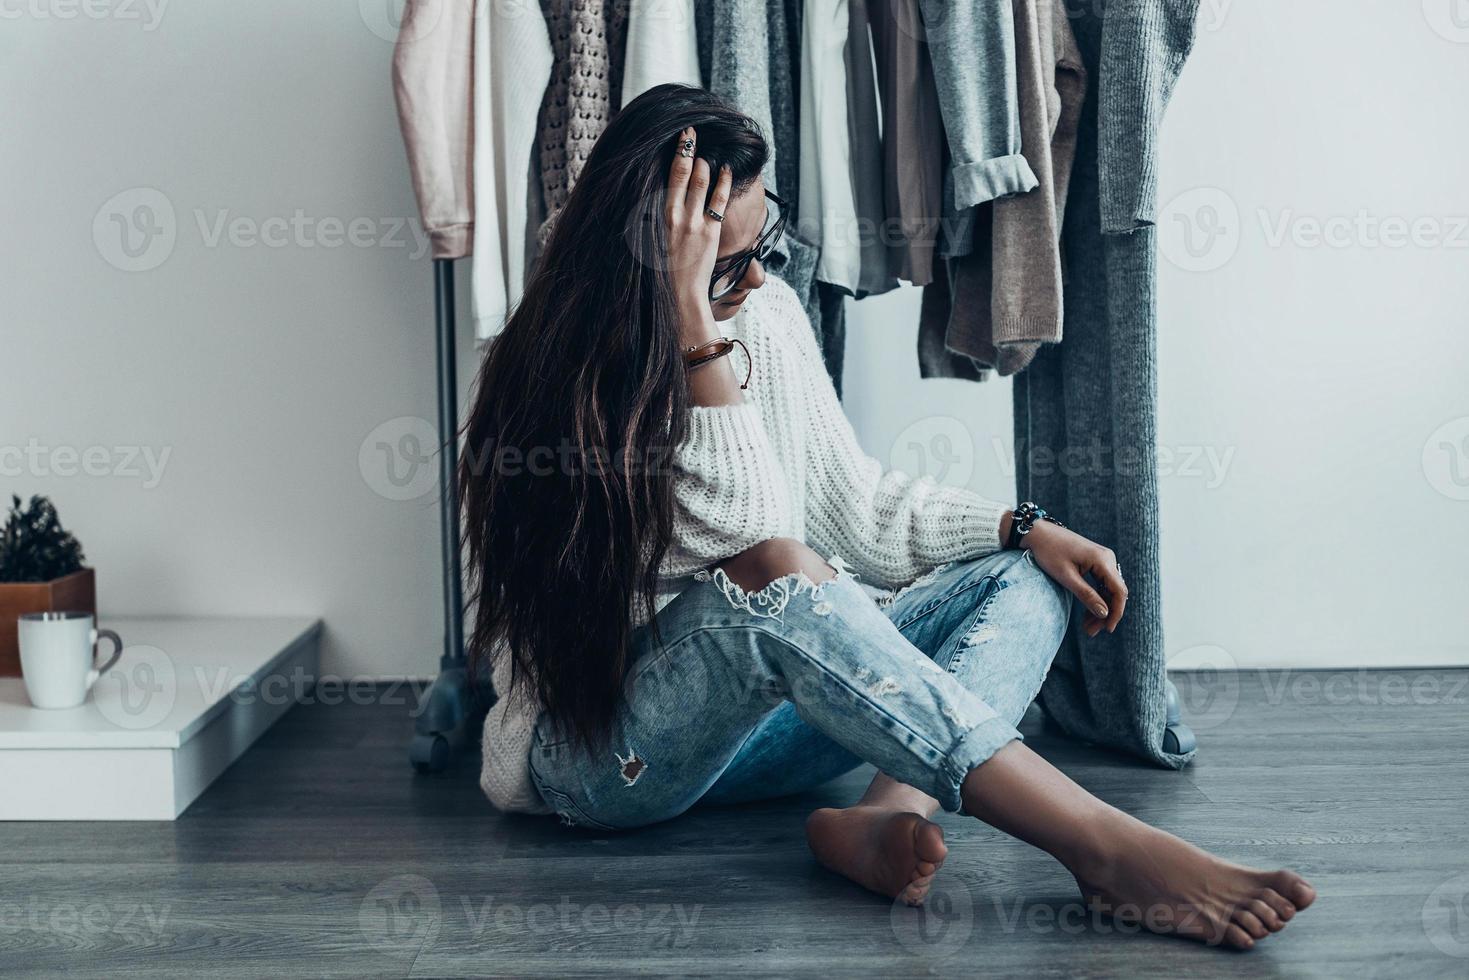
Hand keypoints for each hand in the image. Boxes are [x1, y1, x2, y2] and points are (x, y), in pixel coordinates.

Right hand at [664, 125, 730, 343]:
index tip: (680, 139)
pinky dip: (723, 182)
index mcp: (657, 216)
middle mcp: (673, 215)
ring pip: (700, 182)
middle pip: (682, 172)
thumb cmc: (662, 273)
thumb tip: (660, 205)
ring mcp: (692, 222)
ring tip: (708, 153)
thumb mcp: (651, 242)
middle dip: (688, 148)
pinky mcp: (708, 232)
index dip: (675, 155)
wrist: (676, 296)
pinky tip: (726, 169)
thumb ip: (659, 221)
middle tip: (691, 132)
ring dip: (705, 163)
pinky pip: (718, 200)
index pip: (667, 177)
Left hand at [1019, 520, 1127, 637]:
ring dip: (1101, 608)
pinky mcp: (1096, 562)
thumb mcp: (1066, 577)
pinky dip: (1096, 599)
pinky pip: (1102, 584)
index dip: (1116, 613)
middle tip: (1091, 632)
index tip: (1108, 629)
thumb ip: (1086, 595)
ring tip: (1088, 627)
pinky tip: (1088, 614)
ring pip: (1109, 590)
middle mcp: (1107, 558)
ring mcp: (1103, 559)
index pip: (1119, 591)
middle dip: (1106, 614)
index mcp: (1103, 560)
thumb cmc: (1049, 552)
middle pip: (1115, 592)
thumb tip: (1104, 614)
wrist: (1038, 533)